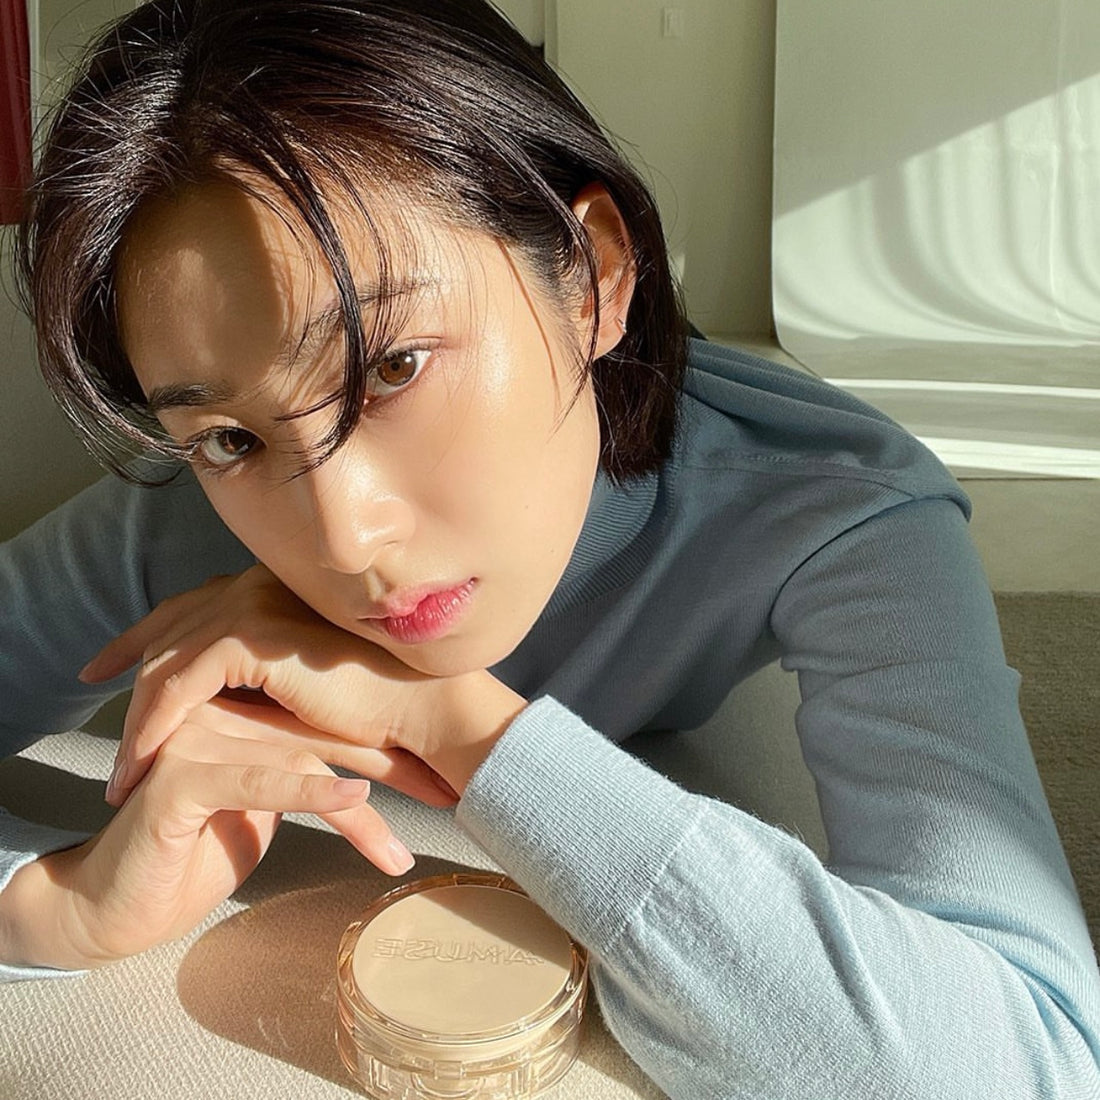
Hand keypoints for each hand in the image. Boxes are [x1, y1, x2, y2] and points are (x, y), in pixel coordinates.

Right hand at [2, 699, 410, 970]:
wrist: (115, 903)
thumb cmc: (192, 856)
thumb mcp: (261, 811)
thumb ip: (294, 776)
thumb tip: (354, 769)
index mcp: (244, 712)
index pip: (330, 721)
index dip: (389, 744)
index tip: (443, 771)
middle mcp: (222, 711)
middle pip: (324, 732)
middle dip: (391, 765)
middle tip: (449, 791)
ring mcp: (198, 735)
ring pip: (300, 758)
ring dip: (364, 802)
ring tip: (414, 828)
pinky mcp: (179, 775)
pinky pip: (255, 781)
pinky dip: (307, 793)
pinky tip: (353, 800)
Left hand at [80, 565, 460, 808]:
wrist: (420, 705)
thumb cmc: (378, 702)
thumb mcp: (304, 680)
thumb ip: (260, 673)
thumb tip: (215, 700)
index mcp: (271, 584)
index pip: (190, 605)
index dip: (143, 637)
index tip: (105, 667)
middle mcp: (257, 581)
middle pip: (167, 626)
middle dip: (125, 669)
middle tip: (97, 709)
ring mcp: (254, 601)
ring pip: (167, 659)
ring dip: (138, 718)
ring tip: (124, 769)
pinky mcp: (252, 634)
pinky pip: (180, 684)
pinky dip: (155, 725)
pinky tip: (144, 759)